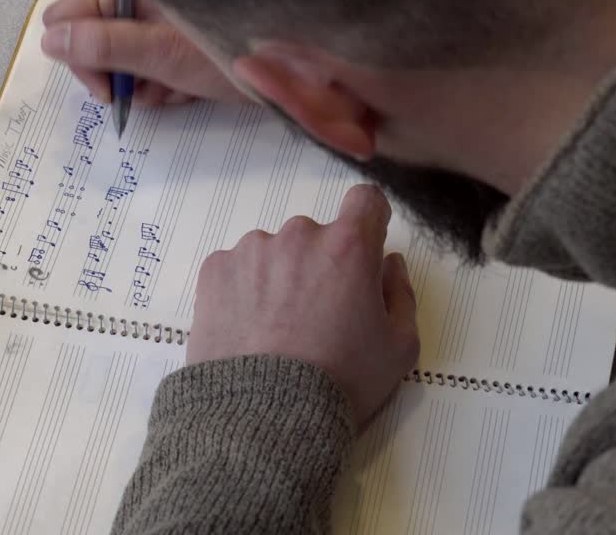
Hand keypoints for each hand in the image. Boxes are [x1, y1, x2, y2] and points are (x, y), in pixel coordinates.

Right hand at [39, 0, 249, 104]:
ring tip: (178, 89)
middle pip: (97, 33)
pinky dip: (166, 80)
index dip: (82, 54)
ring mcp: (168, 9)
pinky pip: (154, 57)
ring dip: (144, 82)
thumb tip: (50, 41)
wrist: (309, 69)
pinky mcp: (186, 30)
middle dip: (118, 72)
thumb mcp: (164, 56)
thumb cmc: (240, 53)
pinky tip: (189, 88)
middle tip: (148, 92)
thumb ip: (103, 48)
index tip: (108, 89)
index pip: (72, 11)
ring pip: (126, 52)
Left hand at [188, 184, 418, 427]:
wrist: (263, 413)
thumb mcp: (399, 348)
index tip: (361, 252)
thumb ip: (401, 294)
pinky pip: (237, 268)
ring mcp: (251, 249)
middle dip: (320, 265)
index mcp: (348, 246)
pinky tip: (248, 329)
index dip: (368, 223)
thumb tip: (388, 264)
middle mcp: (298, 235)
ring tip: (275, 330)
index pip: (365, 201)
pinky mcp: (214, 270)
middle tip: (315, 316)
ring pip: (273, 252)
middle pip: (316, 236)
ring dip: (278, 277)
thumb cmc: (340, 381)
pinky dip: (243, 289)